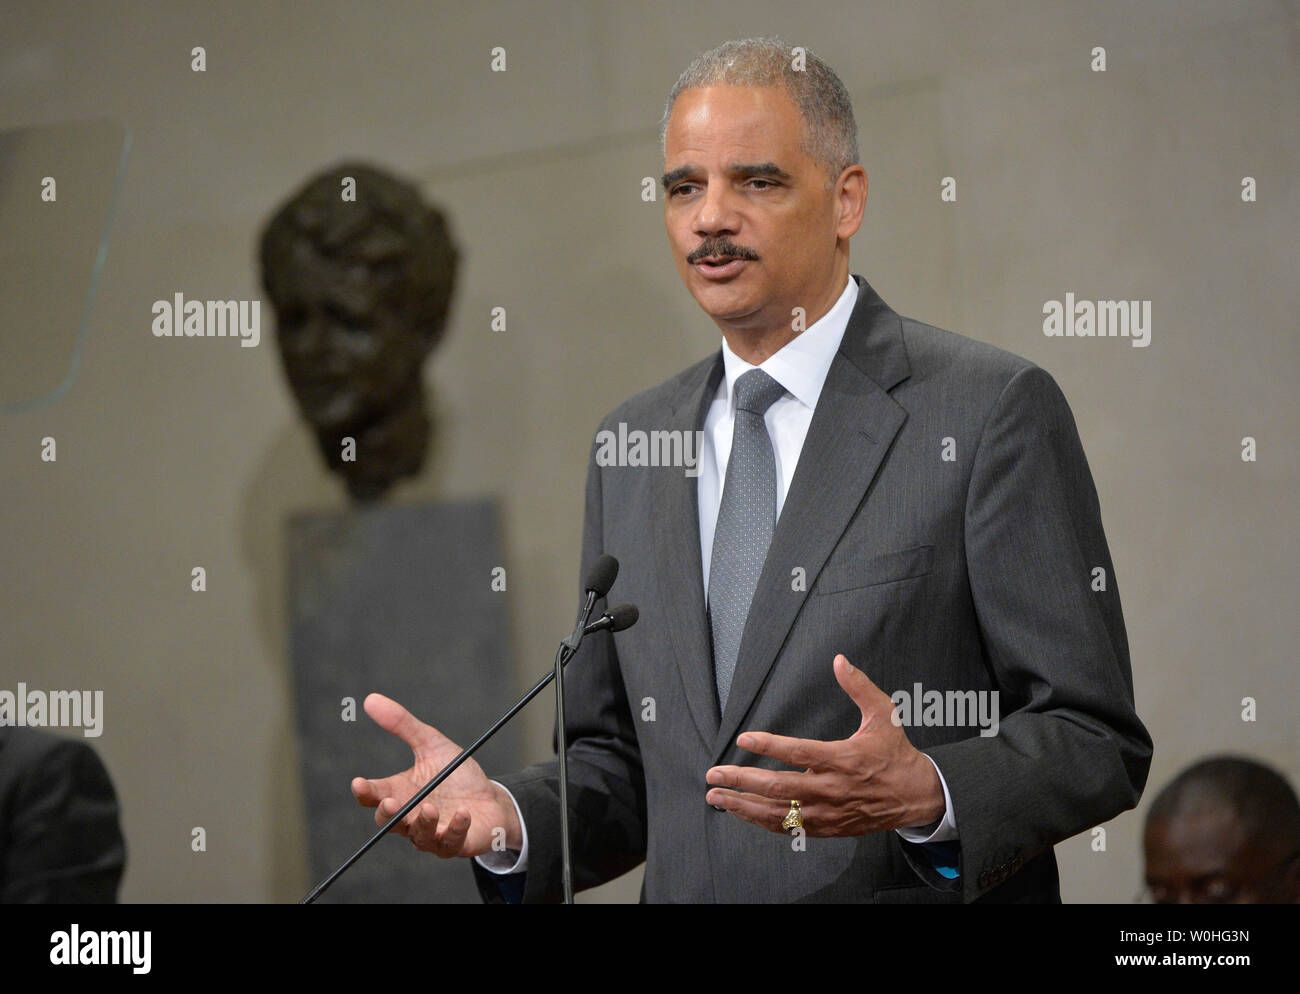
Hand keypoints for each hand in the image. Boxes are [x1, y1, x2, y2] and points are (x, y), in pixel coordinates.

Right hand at [350, 693, 520, 857]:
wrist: (491, 798)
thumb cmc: (457, 774)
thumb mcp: (431, 744)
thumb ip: (403, 725)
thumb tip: (371, 699)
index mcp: (401, 793)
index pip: (374, 796)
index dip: (365, 792)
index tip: (359, 783)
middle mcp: (411, 818)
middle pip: (389, 822)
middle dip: (388, 814)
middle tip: (390, 801)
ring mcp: (432, 834)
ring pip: (418, 837)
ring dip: (422, 823)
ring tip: (429, 807)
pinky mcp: (455, 844)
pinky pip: (450, 842)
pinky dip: (455, 829)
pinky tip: (462, 814)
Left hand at [705, 654, 944, 835]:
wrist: (916, 796)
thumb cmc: (895, 753)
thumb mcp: (884, 714)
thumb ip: (859, 687)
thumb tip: (839, 660)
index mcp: (842, 759)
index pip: (799, 752)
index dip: (769, 745)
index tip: (744, 738)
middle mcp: (831, 788)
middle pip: (779, 787)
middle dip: (741, 780)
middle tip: (714, 774)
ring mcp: (827, 811)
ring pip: (778, 812)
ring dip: (743, 806)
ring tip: (716, 797)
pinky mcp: (826, 826)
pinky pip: (789, 827)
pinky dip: (762, 821)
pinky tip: (742, 812)